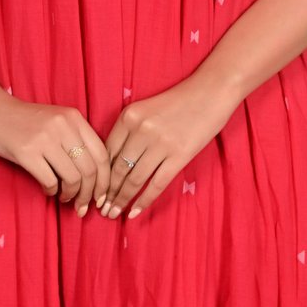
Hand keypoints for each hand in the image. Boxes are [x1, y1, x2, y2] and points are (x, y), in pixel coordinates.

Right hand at [0, 93, 110, 215]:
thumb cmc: (24, 120)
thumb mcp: (56, 121)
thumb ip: (75, 139)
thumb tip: (94, 178)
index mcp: (74, 118)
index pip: (101, 154)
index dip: (105, 181)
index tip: (101, 196)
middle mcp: (63, 126)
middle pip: (90, 169)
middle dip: (90, 194)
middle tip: (83, 207)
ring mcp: (45, 139)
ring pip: (72, 178)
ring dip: (71, 195)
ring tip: (64, 198)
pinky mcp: (26, 152)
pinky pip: (50, 181)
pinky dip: (52, 191)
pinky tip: (48, 190)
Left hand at [96, 72, 238, 220]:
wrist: (211, 92)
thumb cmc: (179, 100)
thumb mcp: (146, 108)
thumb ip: (130, 131)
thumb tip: (115, 164)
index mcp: (129, 116)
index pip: (107, 152)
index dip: (99, 175)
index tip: (95, 190)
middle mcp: (141, 130)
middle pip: (118, 168)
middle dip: (108, 193)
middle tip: (101, 209)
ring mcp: (161, 144)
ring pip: (134, 179)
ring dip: (121, 199)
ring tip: (112, 214)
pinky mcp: (179, 155)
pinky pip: (156, 184)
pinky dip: (143, 200)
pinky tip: (134, 212)